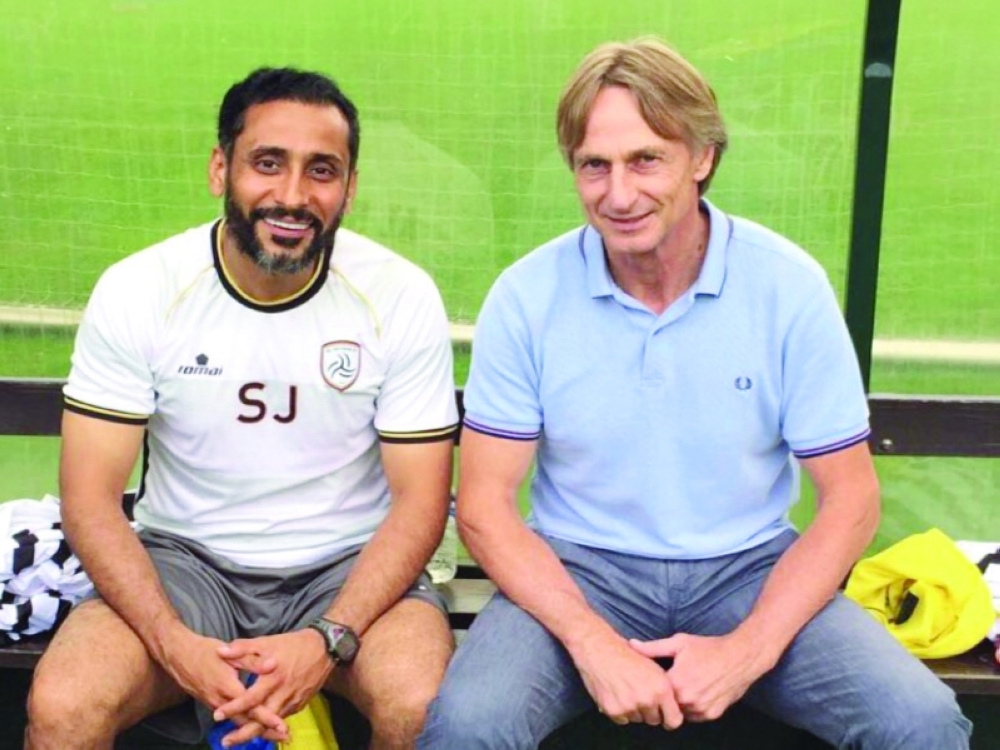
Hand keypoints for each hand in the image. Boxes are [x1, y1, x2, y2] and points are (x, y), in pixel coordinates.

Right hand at [156, 628, 286, 744]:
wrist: (178, 656)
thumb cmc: (206, 652)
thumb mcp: (230, 653)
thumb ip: (252, 660)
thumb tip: (273, 664)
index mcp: (228, 687)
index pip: (251, 707)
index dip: (267, 717)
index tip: (282, 725)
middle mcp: (220, 701)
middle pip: (245, 722)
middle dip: (264, 730)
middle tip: (284, 735)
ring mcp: (214, 705)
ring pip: (237, 723)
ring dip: (255, 729)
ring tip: (273, 735)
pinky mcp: (211, 704)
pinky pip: (229, 719)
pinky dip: (243, 725)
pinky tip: (253, 726)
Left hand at [213, 629, 333, 745]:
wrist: (325, 648)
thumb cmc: (293, 644)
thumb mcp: (267, 642)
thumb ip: (243, 648)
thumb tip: (220, 652)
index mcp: (273, 678)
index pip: (250, 698)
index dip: (233, 708)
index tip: (217, 716)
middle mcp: (283, 693)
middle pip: (262, 720)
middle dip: (243, 734)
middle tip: (225, 742)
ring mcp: (293, 701)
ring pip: (272, 723)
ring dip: (256, 732)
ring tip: (239, 739)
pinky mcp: (301, 703)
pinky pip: (283, 717)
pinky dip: (271, 725)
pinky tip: (261, 728)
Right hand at [569, 633, 682, 729]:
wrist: (600, 649)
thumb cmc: (628, 655)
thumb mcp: (654, 667)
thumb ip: (666, 690)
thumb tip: (672, 708)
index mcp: (662, 688)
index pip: (674, 720)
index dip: (669, 717)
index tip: (664, 713)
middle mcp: (648, 699)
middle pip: (654, 721)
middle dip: (650, 712)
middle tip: (640, 695)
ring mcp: (630, 707)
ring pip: (638, 720)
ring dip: (635, 711)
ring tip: (627, 691)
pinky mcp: (614, 710)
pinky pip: (623, 720)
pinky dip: (620, 711)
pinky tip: (617, 694)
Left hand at [629, 632, 772, 721]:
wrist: (740, 657)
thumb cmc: (708, 647)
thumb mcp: (678, 643)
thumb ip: (652, 648)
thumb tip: (631, 645)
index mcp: (675, 683)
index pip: (653, 692)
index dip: (651, 686)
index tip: (652, 680)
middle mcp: (687, 700)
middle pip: (666, 704)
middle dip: (664, 696)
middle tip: (668, 684)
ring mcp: (701, 710)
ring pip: (681, 712)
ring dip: (679, 703)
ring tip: (683, 686)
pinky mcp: (712, 714)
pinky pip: (695, 715)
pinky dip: (693, 707)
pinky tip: (696, 691)